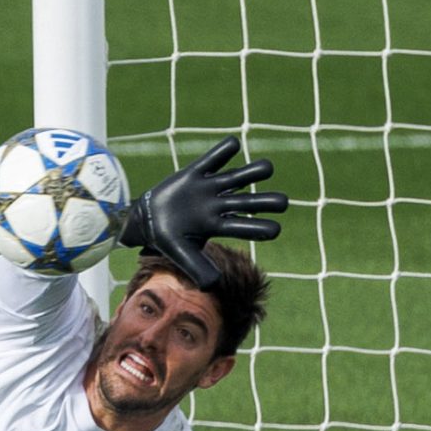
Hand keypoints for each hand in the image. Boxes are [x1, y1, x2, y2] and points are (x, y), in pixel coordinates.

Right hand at [120, 136, 288, 289]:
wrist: (147, 221)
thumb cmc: (169, 240)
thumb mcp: (181, 255)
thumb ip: (197, 269)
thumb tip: (212, 285)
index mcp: (217, 225)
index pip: (243, 227)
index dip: (259, 229)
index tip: (275, 230)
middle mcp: (218, 205)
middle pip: (247, 202)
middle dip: (265, 202)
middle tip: (283, 203)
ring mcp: (209, 188)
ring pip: (237, 177)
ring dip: (253, 173)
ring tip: (268, 169)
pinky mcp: (195, 172)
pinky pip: (212, 159)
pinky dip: (222, 152)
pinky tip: (234, 145)